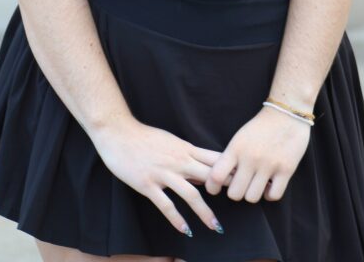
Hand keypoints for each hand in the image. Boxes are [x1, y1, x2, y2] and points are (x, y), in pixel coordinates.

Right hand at [91, 117, 230, 236]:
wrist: (118, 132)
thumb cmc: (144, 136)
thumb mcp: (170, 141)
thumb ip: (187, 156)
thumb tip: (202, 173)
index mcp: (184, 149)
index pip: (213, 159)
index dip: (230, 170)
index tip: (245, 180)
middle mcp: (178, 161)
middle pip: (208, 177)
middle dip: (225, 191)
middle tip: (240, 204)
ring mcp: (163, 173)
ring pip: (191, 194)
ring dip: (205, 212)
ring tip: (217, 227)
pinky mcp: (148, 184)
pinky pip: (166, 205)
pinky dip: (177, 219)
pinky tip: (186, 230)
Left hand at [204, 107, 311, 202]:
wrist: (286, 113)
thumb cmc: (260, 127)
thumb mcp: (239, 138)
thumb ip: (230, 157)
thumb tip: (219, 180)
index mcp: (236, 148)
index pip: (216, 176)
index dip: (212, 187)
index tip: (215, 188)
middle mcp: (250, 158)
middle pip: (235, 193)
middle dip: (236, 192)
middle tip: (240, 185)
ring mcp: (269, 165)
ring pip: (252, 197)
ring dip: (253, 193)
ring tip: (255, 184)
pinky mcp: (286, 169)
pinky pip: (273, 196)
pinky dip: (270, 194)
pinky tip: (269, 186)